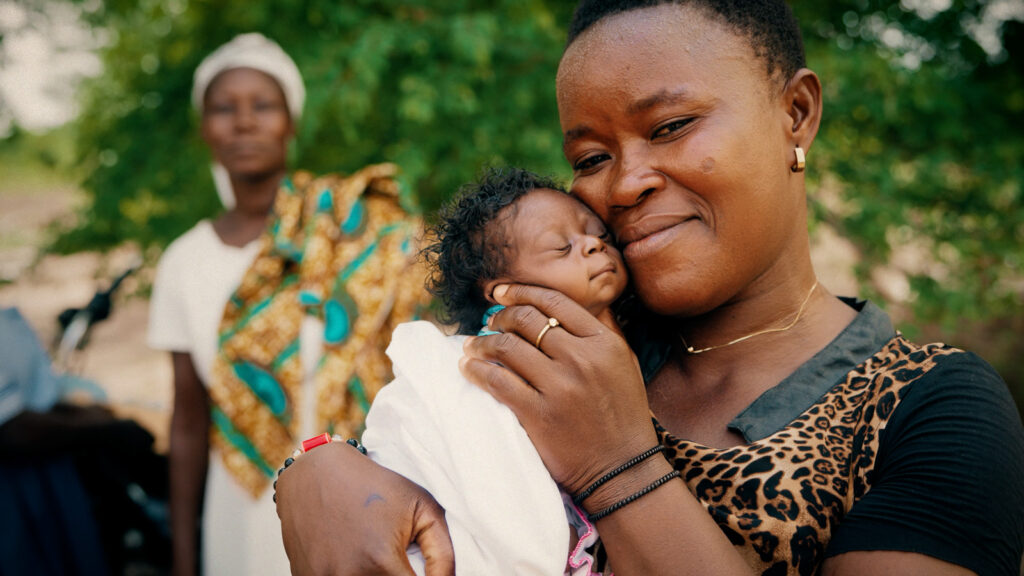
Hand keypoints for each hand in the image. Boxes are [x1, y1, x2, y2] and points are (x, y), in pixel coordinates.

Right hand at [276, 442, 454, 575]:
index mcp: (381, 562)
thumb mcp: (422, 508)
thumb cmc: (375, 486)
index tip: (419, 568)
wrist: (316, 473)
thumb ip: (443, 555)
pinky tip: (350, 552)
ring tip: (372, 550)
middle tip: (396, 555)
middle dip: (399, 575)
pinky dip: (351, 572)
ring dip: (375, 575)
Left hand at [460, 283, 657, 494]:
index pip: (555, 303)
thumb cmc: (623, 415)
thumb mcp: (625, 364)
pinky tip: (468, 368)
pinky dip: (477, 370)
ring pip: (507, 347)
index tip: (502, 293)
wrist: (623, 468)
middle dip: (499, 316)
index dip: (521, 292)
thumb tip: (572, 305)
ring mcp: (559, 387)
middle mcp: (582, 359)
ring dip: (482, 343)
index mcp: (603, 343)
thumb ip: (602, 331)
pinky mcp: (539, 414)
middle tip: (488, 322)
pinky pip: (498, 382)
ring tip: (472, 346)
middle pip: (526, 320)